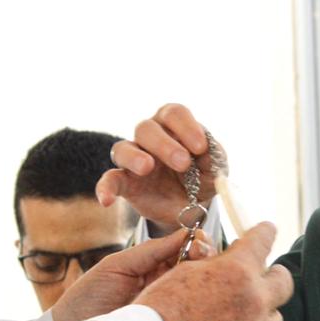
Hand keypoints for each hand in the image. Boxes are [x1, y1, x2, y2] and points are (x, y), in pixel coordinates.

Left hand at [51, 231, 209, 320]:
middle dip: (206, 255)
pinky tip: (201, 291)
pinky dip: (203, 301)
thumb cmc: (88, 297)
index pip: (184, 251)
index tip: (198, 239)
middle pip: (198, 268)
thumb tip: (187, 233)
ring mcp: (171, 309)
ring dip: (207, 275)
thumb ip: (152, 250)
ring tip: (202, 268)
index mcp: (153, 269)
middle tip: (201, 252)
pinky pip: (194, 315)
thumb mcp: (117, 265)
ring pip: (201, 289)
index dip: (196, 242)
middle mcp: (166, 287)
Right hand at [96, 103, 224, 233]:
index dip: (186, 126)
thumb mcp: (215, 169)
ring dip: (134, 156)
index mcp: (173, 125)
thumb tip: (205, 151)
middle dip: (165, 144)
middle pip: (146, 128)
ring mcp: (134, 158)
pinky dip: (104, 188)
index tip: (201, 147)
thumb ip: (211, 158)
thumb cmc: (202, 177)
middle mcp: (150, 136)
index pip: (174, 113)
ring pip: (123, 148)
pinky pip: (108, 180)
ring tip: (147, 167)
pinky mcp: (124, 182)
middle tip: (183, 163)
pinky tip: (106, 200)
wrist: (192, 207)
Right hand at [136, 222, 291, 320]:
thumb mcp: (186, 270)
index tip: (267, 229)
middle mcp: (254, 300)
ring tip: (246, 308)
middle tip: (267, 273)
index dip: (265, 232)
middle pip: (283, 282)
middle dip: (275, 275)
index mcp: (238, 270)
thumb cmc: (160, 305)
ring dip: (264, 309)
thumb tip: (232, 259)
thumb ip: (216, 263)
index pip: (263, 240)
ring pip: (274, 318)